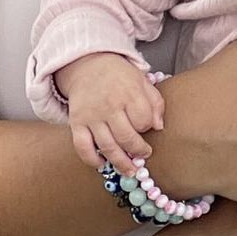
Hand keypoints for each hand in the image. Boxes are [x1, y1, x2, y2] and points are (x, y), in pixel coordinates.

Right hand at [58, 51, 164, 172]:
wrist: (88, 65)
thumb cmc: (120, 77)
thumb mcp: (142, 81)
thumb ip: (155, 102)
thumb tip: (159, 127)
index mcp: (129, 92)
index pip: (143, 119)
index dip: (148, 128)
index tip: (148, 129)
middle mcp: (110, 105)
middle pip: (126, 137)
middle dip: (138, 151)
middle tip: (143, 156)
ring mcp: (92, 116)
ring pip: (107, 146)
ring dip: (120, 163)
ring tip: (130, 170)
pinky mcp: (76, 123)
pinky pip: (82, 148)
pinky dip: (92, 160)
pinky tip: (102, 164)